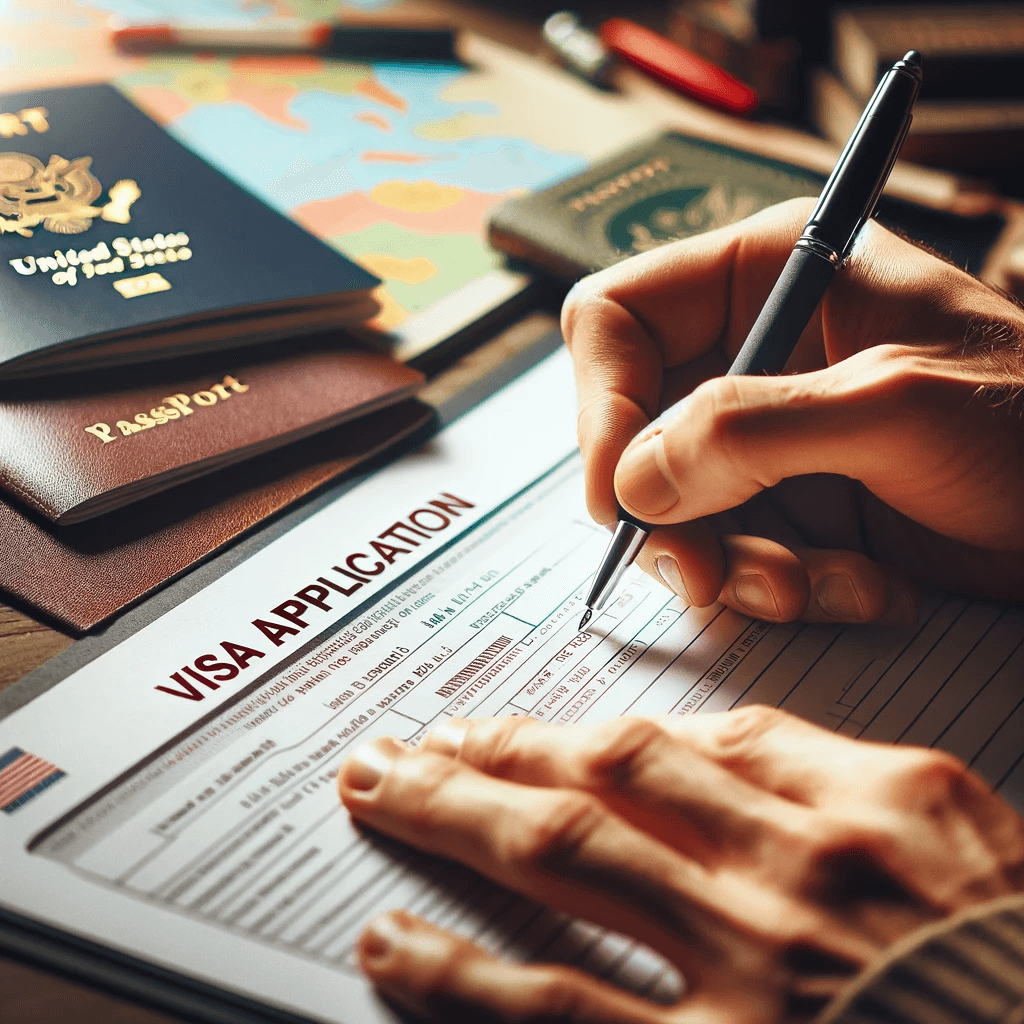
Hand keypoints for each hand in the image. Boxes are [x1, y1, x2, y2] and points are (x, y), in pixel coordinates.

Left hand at [338, 709, 1023, 1022]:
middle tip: (415, 738)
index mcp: (863, 803)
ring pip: (562, 859)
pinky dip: (460, 973)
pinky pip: (555, 1010)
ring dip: (455, 815)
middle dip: (495, 748)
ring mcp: (748, 969)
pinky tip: (394, 943)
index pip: (686, 740)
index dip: (579, 729)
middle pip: (602, 773)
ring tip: (381, 790)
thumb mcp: (960, 838)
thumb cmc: (1017, 963)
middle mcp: (792, 869)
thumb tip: (720, 745)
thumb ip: (834, 783)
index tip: (515, 730)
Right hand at [561, 198, 1023, 623]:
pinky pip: (732, 555)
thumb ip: (751, 434)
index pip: (616, 322)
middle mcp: (751, 353)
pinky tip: (865, 588)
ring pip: (677, 511)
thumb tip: (631, 482)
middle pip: (634, 433)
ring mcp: (768, 437)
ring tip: (819, 587)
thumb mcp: (894, 409)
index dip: (601, 407)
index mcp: (765, 276)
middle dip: (673, 517)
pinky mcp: (791, 505)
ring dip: (737, 566)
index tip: (617, 497)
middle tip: (712, 577)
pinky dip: (786, 590)